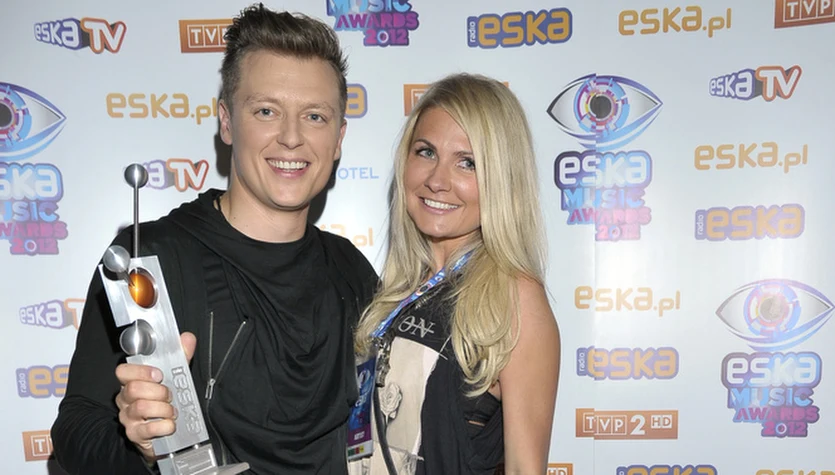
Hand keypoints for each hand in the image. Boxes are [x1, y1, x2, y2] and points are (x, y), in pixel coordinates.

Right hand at [115, 332, 196, 461]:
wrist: (167, 432)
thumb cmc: (166, 401)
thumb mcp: (175, 377)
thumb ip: (180, 357)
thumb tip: (187, 338)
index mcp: (132, 381)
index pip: (123, 371)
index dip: (141, 371)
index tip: (159, 374)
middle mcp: (125, 399)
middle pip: (134, 389)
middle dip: (159, 391)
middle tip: (169, 396)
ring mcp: (128, 417)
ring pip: (142, 407)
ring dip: (164, 409)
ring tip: (172, 411)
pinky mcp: (135, 434)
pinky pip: (149, 428)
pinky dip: (165, 425)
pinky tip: (170, 425)